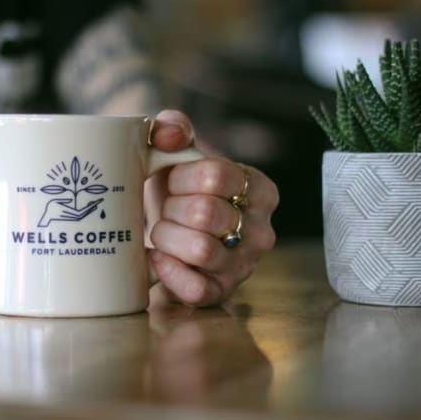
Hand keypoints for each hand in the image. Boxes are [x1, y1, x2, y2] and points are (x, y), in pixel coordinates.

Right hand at [37, 198, 103, 226]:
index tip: (95, 203)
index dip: (89, 209)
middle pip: (85, 214)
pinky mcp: (71, 217)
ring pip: (84, 215)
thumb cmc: (49, 209)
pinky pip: (81, 215)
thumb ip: (63, 200)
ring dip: (90, 209)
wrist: (45, 218)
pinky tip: (89, 206)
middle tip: (99, 200)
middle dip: (92, 207)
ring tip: (95, 202)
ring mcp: (72, 218)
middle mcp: (71, 217)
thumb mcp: (54, 201)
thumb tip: (72, 199)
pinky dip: (86, 211)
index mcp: (68, 214)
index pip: (82, 213)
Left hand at [145, 110, 278, 306]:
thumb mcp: (176, 150)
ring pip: (200, 250)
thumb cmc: (176, 188)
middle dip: (172, 208)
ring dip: (167, 237)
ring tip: (164, 231)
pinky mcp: (221, 292)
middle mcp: (262, 230)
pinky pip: (196, 289)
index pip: (217, 175)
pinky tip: (158, 257)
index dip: (181, 177)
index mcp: (260, 189)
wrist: (165, 226)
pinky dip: (168, 272)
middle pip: (207, 213)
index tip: (172, 180)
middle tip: (167, 209)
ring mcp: (245, 265)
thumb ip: (172, 127)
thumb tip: (170, 134)